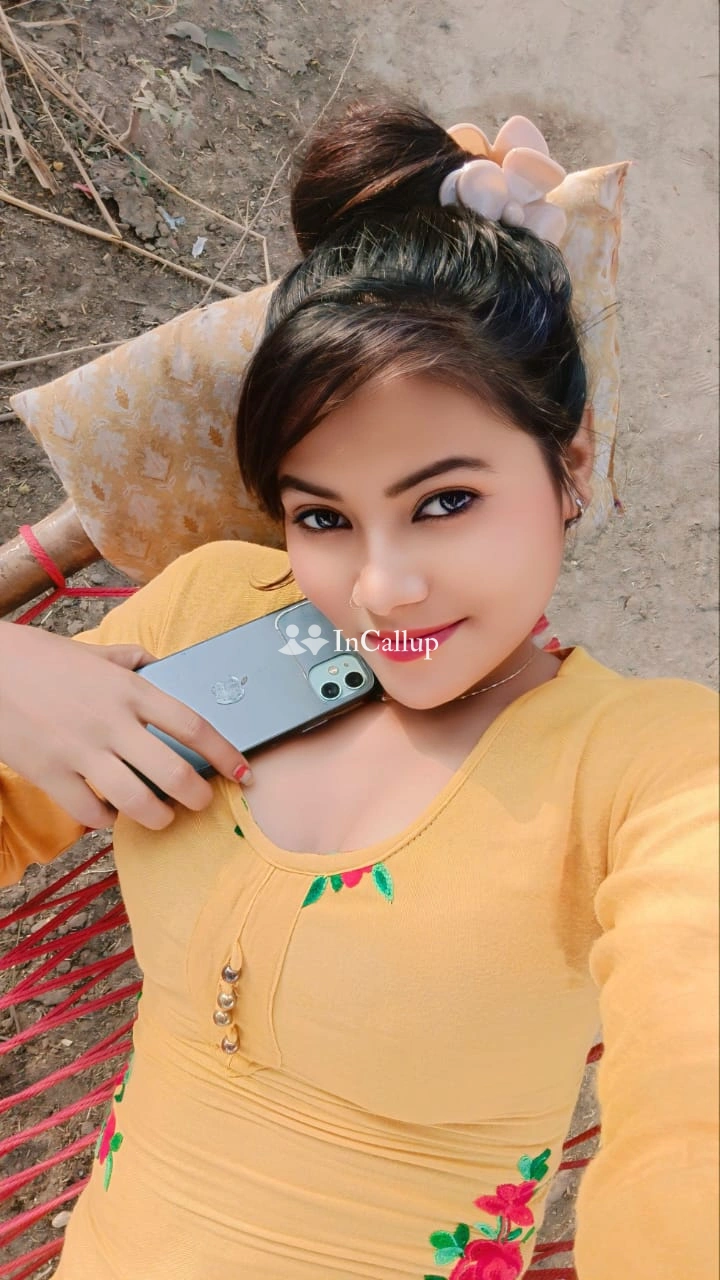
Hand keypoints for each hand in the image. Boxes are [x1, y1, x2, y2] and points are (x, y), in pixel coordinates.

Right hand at [0, 621, 251, 830]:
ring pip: (136, 801)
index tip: (243, 772)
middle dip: (197, 796)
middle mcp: (111, 722)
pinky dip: (107, 820)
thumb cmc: (39, 658)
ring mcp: (80, 751)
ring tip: (163, 816)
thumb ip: (129, 660)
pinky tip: (112, 814)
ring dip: (158, 817)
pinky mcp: (49, 774)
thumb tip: (157, 664)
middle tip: (201, 802)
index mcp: (129, 689)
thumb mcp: (93, 653)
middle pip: (173, 772)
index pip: (193, 726)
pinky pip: (90, 812)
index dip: (226, 754)